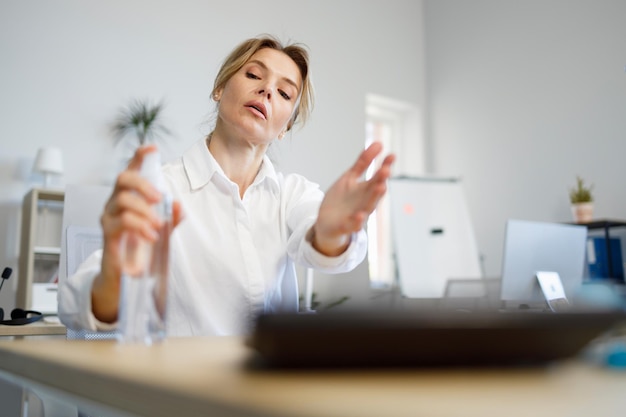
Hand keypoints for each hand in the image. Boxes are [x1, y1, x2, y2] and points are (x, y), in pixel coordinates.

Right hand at [92, 145, 182, 322]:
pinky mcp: (108, 234)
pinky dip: (139, 226)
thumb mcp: (162, 229)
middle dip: (143, 184)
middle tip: (159, 198)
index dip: (138, 157)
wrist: (126, 275)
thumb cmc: (141, 247)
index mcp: (128, 197)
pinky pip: (121, 222)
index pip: (130, 171)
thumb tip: (178, 204)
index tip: (151, 148)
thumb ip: (171, 217)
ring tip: (157, 226)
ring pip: (122, 200)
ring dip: (145, 211)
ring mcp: (108, 217)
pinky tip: (151, 235)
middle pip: (122, 179)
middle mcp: (114, 203)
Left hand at [311, 142, 394, 255]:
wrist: (327, 224)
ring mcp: (357, 214)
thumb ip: (362, 163)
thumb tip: (378, 143)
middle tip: (386, 170)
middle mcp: (364, 202)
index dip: (385, 166)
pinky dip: (357, 221)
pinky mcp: (346, 226)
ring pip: (368, 207)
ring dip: (374, 198)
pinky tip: (360, 215)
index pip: (378, 177)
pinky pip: (353, 224)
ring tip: (381, 187)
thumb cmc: (341, 201)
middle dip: (380, 181)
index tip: (392, 155)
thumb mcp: (350, 178)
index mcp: (365, 189)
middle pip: (375, 191)